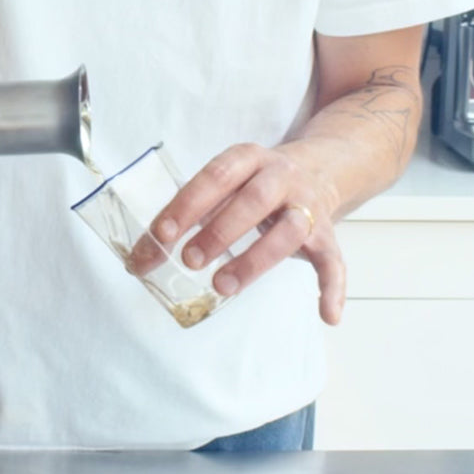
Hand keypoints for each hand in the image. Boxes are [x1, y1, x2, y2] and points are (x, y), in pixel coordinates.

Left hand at [149, 142, 346, 324]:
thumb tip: (140, 258)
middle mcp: (281, 175)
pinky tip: (326, 315)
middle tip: (189, 260)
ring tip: (222, 286)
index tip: (162, 233)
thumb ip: (187, 215)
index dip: (188, 204)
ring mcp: (307, 204)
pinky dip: (333, 288)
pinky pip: (334, 261)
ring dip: (255, 260)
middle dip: (220, 231)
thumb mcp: (223, 185)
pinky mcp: (327, 234)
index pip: (215, 176)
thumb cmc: (251, 185)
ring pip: (289, 229)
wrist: (318, 169)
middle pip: (253, 200)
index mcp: (247, 158)